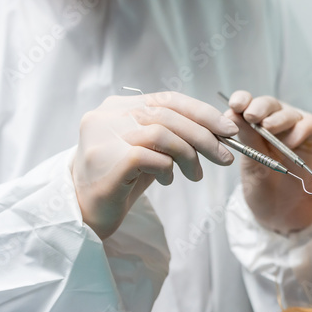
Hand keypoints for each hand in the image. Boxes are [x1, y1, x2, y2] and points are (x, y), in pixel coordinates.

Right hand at [72, 92, 238, 239]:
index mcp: (118, 106)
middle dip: (204, 136)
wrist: (84, 213)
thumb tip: (217, 129)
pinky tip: (167, 180)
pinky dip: (168, 168)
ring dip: (189, 155)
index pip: (168, 99)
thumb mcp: (148, 150)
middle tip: (224, 157)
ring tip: (196, 176)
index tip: (226, 129)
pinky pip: (153, 157)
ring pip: (164, 133)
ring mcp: (105, 136)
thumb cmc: (120, 180)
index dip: (201, 112)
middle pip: (169, 115)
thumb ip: (172, 134)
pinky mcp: (110, 160)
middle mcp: (108, 115)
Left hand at [224, 91, 311, 232]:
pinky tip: (290, 142)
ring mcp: (300, 127)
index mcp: (257, 124)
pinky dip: (300, 130)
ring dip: (278, 119)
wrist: (284, 212)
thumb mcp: (251, 161)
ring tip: (267, 128)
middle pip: (270, 105)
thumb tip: (232, 113)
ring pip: (289, 113)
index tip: (234, 106)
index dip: (243, 100)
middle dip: (259, 108)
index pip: (249, 104)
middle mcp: (279, 121)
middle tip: (251, 116)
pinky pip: (311, 125)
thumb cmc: (265, 186)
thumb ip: (246, 137)